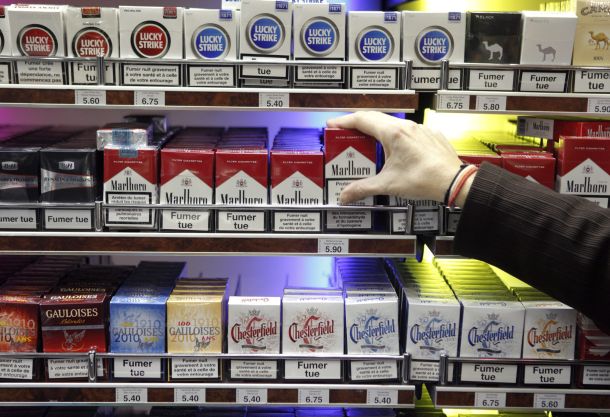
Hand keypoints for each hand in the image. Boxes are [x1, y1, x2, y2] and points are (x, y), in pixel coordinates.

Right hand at [326, 111, 467, 204]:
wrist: (454, 182)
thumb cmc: (425, 179)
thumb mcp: (388, 184)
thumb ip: (363, 188)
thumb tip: (345, 195)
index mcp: (393, 133)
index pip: (362, 119)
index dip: (344, 121)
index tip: (332, 125)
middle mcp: (406, 127)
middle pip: (375, 119)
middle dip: (357, 126)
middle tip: (345, 135)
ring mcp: (420, 130)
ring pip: (392, 124)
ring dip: (376, 131)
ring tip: (367, 144)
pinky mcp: (429, 136)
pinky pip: (407, 132)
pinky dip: (394, 137)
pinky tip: (393, 151)